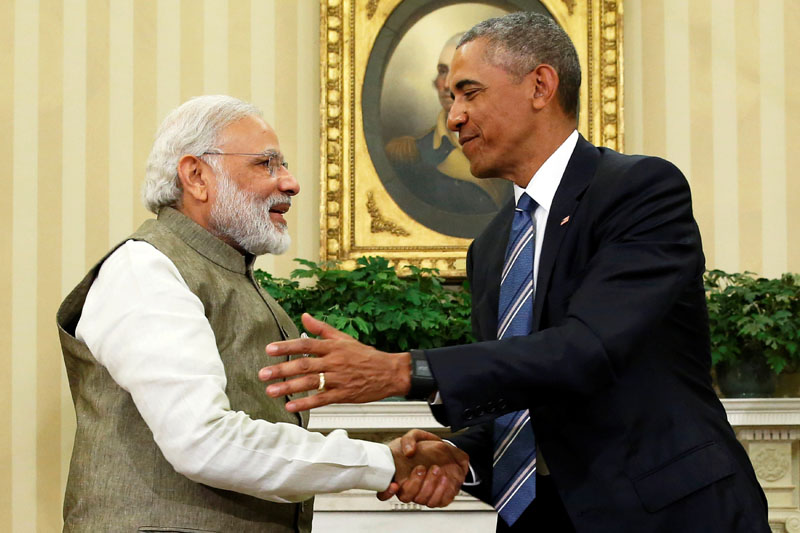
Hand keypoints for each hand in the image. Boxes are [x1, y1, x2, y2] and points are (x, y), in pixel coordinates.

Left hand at [259, 313, 410, 411]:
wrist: (389, 372)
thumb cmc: (365, 355)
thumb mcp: (344, 338)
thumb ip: (322, 329)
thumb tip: (304, 316)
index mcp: (333, 347)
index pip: (306, 344)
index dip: (287, 346)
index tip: (269, 349)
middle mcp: (334, 362)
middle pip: (304, 365)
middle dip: (281, 370)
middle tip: (263, 374)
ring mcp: (338, 379)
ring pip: (310, 383)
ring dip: (289, 387)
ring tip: (271, 391)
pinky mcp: (343, 394)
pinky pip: (322, 399)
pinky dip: (306, 402)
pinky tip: (291, 406)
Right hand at [378, 430, 468, 507]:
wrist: (448, 452)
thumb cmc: (427, 447)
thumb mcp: (416, 436)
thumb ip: (409, 439)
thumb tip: (408, 452)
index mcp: (398, 475)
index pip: (383, 492)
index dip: (386, 492)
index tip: (394, 484)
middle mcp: (408, 487)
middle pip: (404, 497)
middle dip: (414, 483)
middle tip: (421, 468)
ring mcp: (421, 494)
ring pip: (421, 500)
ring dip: (429, 485)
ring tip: (436, 469)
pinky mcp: (436, 498)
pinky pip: (436, 502)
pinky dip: (441, 491)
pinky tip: (444, 478)